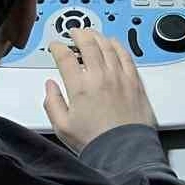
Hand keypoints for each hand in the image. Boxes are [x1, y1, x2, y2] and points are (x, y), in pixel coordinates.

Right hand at [44, 28, 156, 152]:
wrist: (124, 153)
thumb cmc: (96, 142)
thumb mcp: (63, 127)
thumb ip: (52, 103)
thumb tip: (50, 86)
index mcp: (79, 86)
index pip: (65, 56)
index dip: (57, 47)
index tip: (55, 46)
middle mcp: (100, 77)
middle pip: (88, 44)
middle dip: (78, 34)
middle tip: (73, 32)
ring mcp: (119, 77)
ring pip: (107, 46)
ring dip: (97, 36)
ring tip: (91, 33)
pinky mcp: (134, 82)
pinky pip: (126, 55)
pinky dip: (117, 45)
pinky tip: (113, 43)